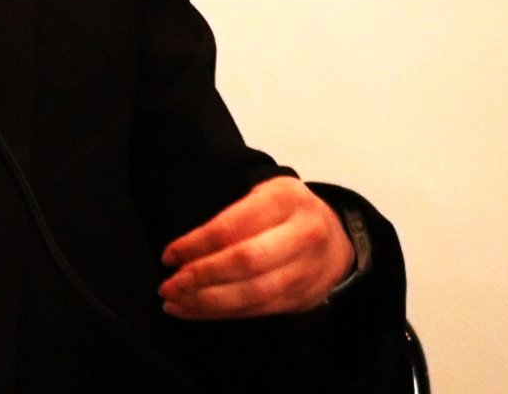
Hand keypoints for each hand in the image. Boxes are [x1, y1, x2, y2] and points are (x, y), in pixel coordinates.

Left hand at [157, 176, 354, 319]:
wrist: (338, 240)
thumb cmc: (288, 214)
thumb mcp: (264, 195)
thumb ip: (232, 216)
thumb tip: (184, 250)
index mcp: (285, 199)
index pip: (232, 226)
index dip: (196, 244)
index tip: (170, 255)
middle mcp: (301, 234)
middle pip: (244, 261)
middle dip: (200, 276)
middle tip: (169, 285)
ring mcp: (305, 269)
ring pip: (251, 292)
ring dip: (206, 302)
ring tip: (175, 302)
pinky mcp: (302, 297)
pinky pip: (257, 310)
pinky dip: (222, 313)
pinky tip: (196, 310)